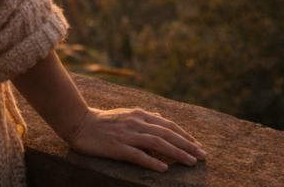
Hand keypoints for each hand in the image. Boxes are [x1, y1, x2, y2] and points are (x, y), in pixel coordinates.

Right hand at [67, 106, 206, 171]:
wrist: (80, 124)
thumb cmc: (104, 122)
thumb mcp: (127, 116)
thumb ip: (144, 119)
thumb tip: (162, 121)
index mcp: (140, 114)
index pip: (168, 125)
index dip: (185, 135)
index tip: (198, 146)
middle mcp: (136, 123)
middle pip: (167, 134)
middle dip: (187, 145)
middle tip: (203, 156)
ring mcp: (127, 135)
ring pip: (157, 143)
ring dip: (176, 153)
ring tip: (191, 162)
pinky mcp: (117, 147)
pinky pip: (138, 155)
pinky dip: (152, 161)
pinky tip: (164, 169)